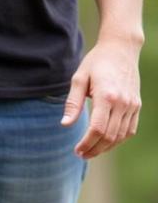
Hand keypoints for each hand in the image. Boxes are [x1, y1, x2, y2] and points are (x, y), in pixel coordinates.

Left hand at [62, 36, 141, 158]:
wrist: (122, 48)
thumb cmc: (96, 63)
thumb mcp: (79, 79)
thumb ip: (72, 103)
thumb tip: (65, 124)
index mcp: (107, 95)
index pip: (97, 129)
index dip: (86, 144)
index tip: (76, 150)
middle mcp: (123, 102)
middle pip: (109, 136)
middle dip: (94, 149)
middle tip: (81, 154)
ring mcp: (132, 104)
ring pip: (120, 136)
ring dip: (105, 148)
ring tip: (90, 151)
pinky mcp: (137, 105)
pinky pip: (130, 130)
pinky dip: (118, 140)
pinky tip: (105, 143)